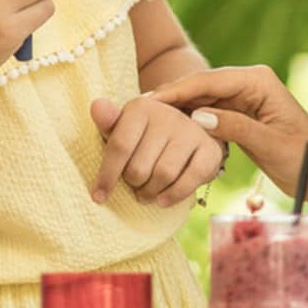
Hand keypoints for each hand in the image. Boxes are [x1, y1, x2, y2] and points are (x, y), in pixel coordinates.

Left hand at [90, 95, 222, 206]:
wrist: (184, 129)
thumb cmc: (143, 134)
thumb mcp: (123, 127)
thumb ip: (107, 122)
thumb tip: (96, 106)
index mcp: (141, 108)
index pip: (119, 147)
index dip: (107, 176)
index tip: (98, 197)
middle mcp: (168, 116)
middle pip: (140, 166)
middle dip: (132, 183)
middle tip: (132, 186)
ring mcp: (191, 132)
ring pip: (163, 175)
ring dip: (150, 192)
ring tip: (144, 194)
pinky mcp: (211, 149)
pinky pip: (191, 179)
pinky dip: (174, 195)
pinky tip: (162, 201)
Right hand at [147, 65, 307, 202]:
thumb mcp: (271, 144)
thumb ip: (235, 127)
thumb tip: (196, 117)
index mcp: (258, 81)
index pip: (209, 80)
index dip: (177, 89)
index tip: (149, 101)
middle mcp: (248, 84)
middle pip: (200, 86)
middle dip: (171, 97)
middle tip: (137, 109)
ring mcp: (242, 99)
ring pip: (200, 99)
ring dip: (176, 109)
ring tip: (145, 119)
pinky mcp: (239, 115)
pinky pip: (207, 112)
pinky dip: (187, 120)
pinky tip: (166, 128)